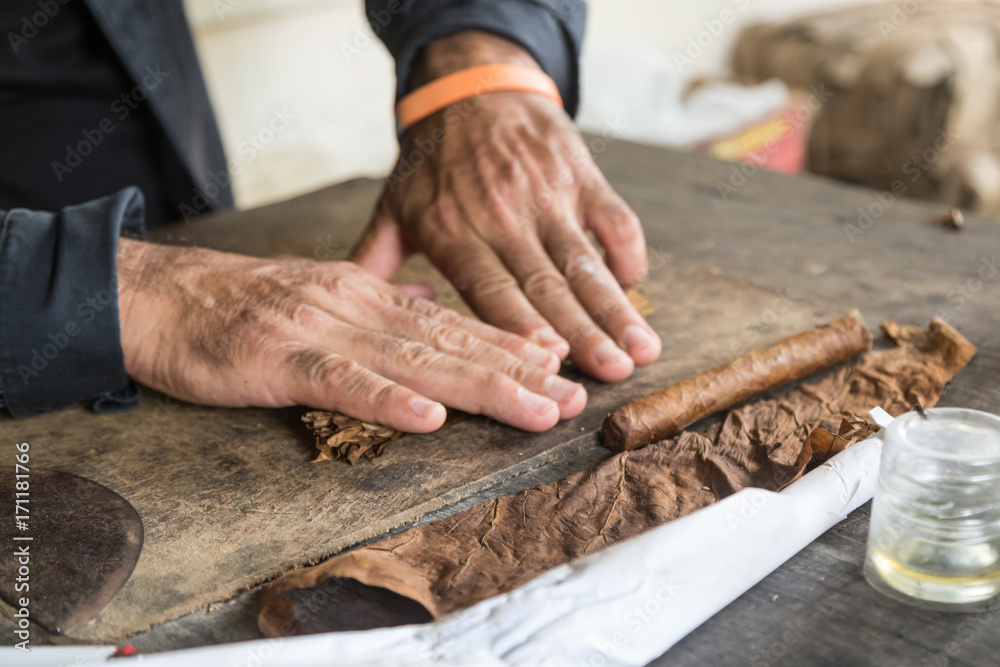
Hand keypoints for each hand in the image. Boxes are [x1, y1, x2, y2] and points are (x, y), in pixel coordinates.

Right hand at [115, 239, 585, 431]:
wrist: (160, 295)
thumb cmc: (242, 305)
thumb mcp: (325, 295)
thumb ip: (382, 305)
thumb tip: (434, 307)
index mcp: (370, 296)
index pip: (454, 324)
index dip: (510, 346)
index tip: (561, 366)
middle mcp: (358, 307)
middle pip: (451, 344)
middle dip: (518, 372)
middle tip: (572, 398)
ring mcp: (321, 329)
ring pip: (413, 360)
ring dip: (478, 386)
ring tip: (532, 408)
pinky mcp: (279, 357)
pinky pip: (341, 381)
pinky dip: (387, 399)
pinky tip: (430, 417)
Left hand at [352, 32, 660, 382]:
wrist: (469, 86)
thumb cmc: (432, 161)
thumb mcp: (394, 207)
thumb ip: (374, 262)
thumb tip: (347, 317)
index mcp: (453, 230)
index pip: (491, 288)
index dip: (523, 325)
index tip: (552, 360)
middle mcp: (500, 213)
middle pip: (547, 283)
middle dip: (586, 331)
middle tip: (616, 373)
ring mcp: (545, 192)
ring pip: (585, 258)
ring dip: (616, 306)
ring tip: (642, 348)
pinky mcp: (578, 173)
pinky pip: (613, 217)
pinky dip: (628, 253)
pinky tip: (637, 287)